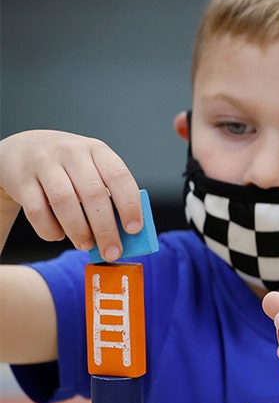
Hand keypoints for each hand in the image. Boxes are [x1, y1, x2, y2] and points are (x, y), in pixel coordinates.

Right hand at [0, 130, 141, 260]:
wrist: (20, 151)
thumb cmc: (67, 167)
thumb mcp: (91, 168)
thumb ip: (109, 194)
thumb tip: (127, 234)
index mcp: (97, 150)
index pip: (119, 177)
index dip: (129, 205)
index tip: (134, 230)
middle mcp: (71, 152)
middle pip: (93, 194)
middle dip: (106, 229)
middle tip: (112, 251)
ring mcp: (43, 163)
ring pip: (65, 202)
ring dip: (79, 231)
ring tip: (86, 246)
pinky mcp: (21, 179)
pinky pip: (37, 210)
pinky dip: (50, 229)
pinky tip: (58, 236)